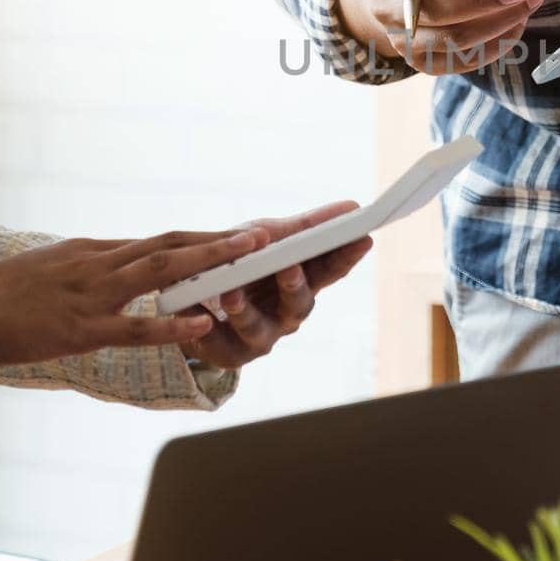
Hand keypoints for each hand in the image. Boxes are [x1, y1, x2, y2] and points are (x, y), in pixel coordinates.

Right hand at [0, 230, 267, 366]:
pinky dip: (171, 322)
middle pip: (170, 245)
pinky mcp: (78, 329)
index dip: (204, 239)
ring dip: (209, 262)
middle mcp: (97, 263)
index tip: (240, 237)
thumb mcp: (50, 271)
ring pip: (160, 271)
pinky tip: (203, 323)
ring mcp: (89, 294)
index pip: (160, 241)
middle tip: (265, 235)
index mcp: (92, 251)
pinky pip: (133, 325)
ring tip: (249, 258)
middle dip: (220, 241)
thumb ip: (89, 270)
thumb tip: (122, 268)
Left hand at [179, 201, 373, 370]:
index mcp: (302, 282)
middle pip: (300, 303)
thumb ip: (304, 228)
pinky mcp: (229, 353)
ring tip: (230, 294)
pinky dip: (207, 330)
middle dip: (295, 286)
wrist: (197, 300)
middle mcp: (287, 313)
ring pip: (258, 329)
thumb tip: (351, 207)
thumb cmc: (243, 265)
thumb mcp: (268, 238)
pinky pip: (219, 344)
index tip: (362, 237)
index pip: (330, 269)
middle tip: (289, 267)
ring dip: (245, 311)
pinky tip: (197, 318)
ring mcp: (260, 336)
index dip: (347, 256)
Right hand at [338, 0, 545, 73]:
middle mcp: (387, 8)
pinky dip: (493, 46)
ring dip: (495, 25)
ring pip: (450, 42)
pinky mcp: (425, 61)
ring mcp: (404, 40)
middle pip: (431, 12)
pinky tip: (518, 22)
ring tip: (529, 0)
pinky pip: (461, 63)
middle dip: (480, 0)